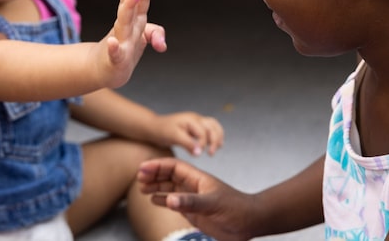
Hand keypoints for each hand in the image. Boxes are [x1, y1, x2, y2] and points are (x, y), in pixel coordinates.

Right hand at [103, 0, 165, 87]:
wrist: (104, 70)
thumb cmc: (125, 49)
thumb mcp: (143, 39)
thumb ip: (156, 33)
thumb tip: (162, 44)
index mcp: (134, 19)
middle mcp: (126, 27)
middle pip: (130, 4)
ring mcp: (119, 41)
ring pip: (123, 22)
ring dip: (128, 7)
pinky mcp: (114, 59)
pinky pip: (114, 53)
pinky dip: (113, 47)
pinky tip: (112, 42)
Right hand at [138, 157, 254, 240]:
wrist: (250, 222)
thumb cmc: (237, 208)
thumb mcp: (213, 203)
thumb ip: (190, 202)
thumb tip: (169, 199)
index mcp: (198, 179)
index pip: (174, 167)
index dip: (158, 166)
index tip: (142, 168)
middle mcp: (193, 186)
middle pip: (169, 176)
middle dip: (154, 175)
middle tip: (138, 178)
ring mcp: (193, 199)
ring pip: (170, 189)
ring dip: (156, 187)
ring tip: (141, 188)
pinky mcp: (194, 212)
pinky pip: (174, 203)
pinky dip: (162, 200)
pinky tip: (153, 200)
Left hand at [150, 112, 224, 156]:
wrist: (154, 127)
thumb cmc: (162, 131)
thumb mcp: (174, 137)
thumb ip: (187, 144)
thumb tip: (200, 153)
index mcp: (191, 120)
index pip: (203, 132)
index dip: (202, 144)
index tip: (199, 154)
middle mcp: (196, 118)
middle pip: (213, 126)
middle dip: (215, 140)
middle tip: (211, 153)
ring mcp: (197, 121)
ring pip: (214, 126)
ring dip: (218, 136)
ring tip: (217, 148)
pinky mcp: (196, 126)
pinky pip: (210, 129)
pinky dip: (214, 136)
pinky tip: (214, 145)